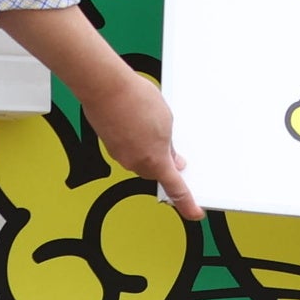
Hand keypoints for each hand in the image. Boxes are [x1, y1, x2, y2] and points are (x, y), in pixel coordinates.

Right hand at [82, 64, 198, 221]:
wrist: (106, 88)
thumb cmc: (135, 100)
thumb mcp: (166, 121)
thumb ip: (170, 145)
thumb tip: (171, 157)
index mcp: (155, 161)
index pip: (175, 188)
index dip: (187, 203)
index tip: (194, 212)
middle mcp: (135, 163)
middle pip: (156, 172)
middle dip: (164, 161)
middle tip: (170, 145)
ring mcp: (120, 155)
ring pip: (140, 159)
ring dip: (148, 147)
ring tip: (149, 121)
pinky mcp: (109, 145)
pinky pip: (128, 149)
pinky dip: (134, 140)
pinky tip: (135, 120)